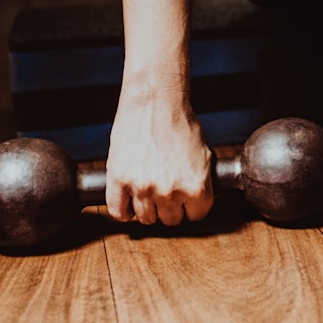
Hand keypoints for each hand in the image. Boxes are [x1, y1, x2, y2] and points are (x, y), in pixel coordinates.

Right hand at [105, 87, 213, 225]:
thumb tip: (200, 198)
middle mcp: (170, 191)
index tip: (188, 202)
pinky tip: (129, 203)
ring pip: (146, 219)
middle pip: (171, 220)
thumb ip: (202, 180)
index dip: (193, 208)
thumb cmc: (181, 123)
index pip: (196, 216)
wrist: (155, 102)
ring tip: (150, 194)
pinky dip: (123, 211)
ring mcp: (143, 187)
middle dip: (171, 208)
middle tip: (168, 194)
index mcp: (196, 187)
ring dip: (148, 210)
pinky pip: (118, 211)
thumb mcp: (204, 154)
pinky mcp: (119, 180)